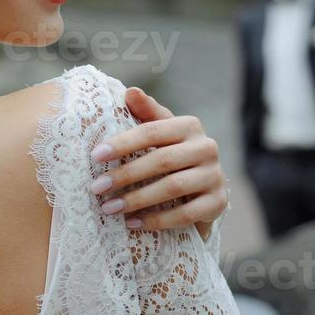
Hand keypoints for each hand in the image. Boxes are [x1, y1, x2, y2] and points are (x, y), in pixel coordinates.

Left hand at [88, 86, 228, 239]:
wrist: (203, 189)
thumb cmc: (172, 155)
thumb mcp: (160, 133)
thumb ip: (145, 113)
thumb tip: (130, 91)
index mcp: (189, 125)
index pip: (152, 131)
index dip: (123, 143)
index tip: (95, 156)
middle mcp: (207, 147)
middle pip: (161, 160)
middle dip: (125, 175)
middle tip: (97, 188)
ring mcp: (215, 175)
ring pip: (173, 187)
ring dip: (137, 200)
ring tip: (109, 208)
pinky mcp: (218, 202)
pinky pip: (185, 214)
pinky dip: (157, 220)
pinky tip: (132, 223)